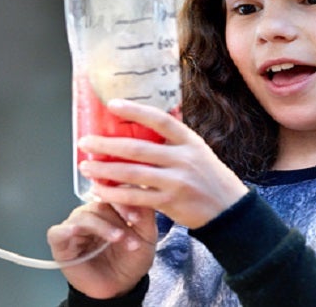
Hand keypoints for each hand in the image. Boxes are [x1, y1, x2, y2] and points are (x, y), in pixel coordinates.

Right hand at [47, 202, 155, 298]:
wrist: (119, 289)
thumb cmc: (129, 262)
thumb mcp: (145, 238)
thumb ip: (145, 216)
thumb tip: (142, 193)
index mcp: (108, 209)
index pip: (112, 196)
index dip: (124, 204)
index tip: (137, 218)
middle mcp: (90, 214)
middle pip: (99, 206)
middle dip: (117, 221)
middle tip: (130, 237)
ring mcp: (74, 226)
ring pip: (83, 217)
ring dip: (102, 228)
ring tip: (117, 239)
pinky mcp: (60, 242)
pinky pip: (57, 232)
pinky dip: (65, 230)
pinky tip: (74, 231)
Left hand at [79, 99, 248, 228]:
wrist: (230, 211)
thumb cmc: (207, 175)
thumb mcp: (197, 149)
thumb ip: (174, 135)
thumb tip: (150, 111)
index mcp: (189, 140)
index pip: (160, 120)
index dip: (135, 111)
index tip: (112, 105)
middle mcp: (183, 158)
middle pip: (138, 149)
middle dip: (106, 145)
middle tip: (84, 142)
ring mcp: (177, 182)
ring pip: (133, 174)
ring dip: (104, 170)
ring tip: (85, 166)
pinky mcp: (170, 203)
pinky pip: (136, 197)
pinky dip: (115, 194)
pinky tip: (99, 190)